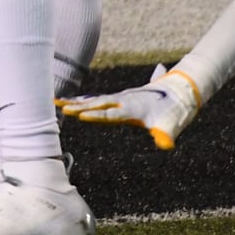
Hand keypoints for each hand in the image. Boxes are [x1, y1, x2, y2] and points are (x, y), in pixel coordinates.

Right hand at [56, 65, 200, 150]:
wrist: (177, 90)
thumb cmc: (173, 111)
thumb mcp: (171, 123)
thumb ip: (166, 133)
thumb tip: (166, 145)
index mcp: (133, 108)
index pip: (112, 113)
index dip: (97, 115)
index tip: (81, 115)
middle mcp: (124, 100)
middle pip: (98, 104)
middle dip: (80, 107)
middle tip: (61, 107)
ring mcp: (120, 98)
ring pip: (95, 100)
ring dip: (77, 102)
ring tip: (58, 102)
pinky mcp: (119, 98)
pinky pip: (98, 99)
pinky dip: (84, 100)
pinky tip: (72, 102)